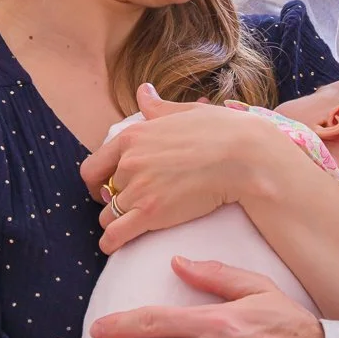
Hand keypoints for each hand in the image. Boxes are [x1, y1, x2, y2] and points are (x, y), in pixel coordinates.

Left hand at [79, 87, 285, 251]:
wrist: (243, 156)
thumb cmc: (222, 131)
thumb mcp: (185, 111)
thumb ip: (159, 108)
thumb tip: (143, 91)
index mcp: (133, 136)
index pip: (94, 165)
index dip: (98, 180)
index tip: (107, 188)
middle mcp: (128, 162)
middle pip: (105, 192)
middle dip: (115, 200)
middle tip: (129, 205)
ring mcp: (137, 188)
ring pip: (108, 215)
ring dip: (116, 221)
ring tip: (129, 226)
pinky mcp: (150, 213)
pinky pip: (115, 235)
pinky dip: (112, 243)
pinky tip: (115, 246)